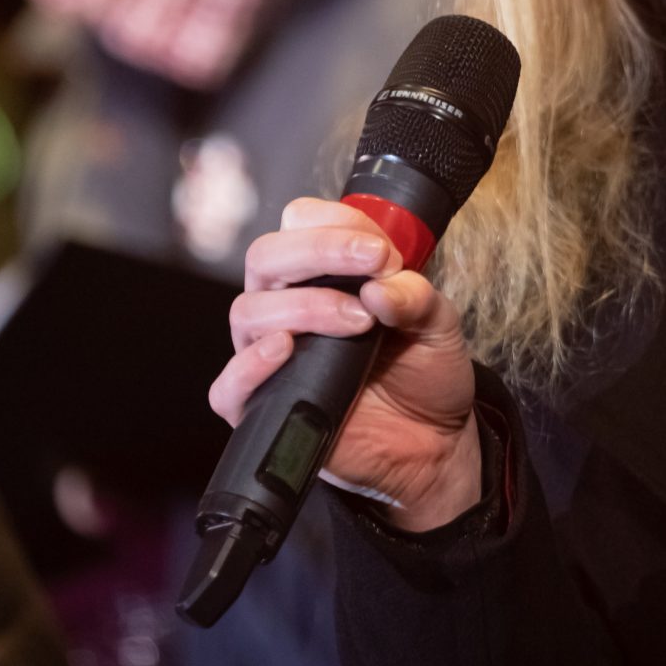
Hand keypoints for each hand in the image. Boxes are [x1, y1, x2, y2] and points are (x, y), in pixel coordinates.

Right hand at [210, 198, 483, 531]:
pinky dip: (249, 366)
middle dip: (320, 251)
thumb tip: (379, 286)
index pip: (300, 223)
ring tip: (359, 322)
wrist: (432, 442)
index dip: (337, 224)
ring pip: (249, 311)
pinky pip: (228, 386)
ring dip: (304, 306)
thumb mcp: (437, 324)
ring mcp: (270, 354)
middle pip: (266, 256)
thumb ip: (416, 296)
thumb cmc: (424, 372)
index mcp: (321, 274)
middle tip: (372, 265)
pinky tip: (284, 350)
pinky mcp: (264, 406)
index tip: (382, 249)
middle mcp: (286, 305)